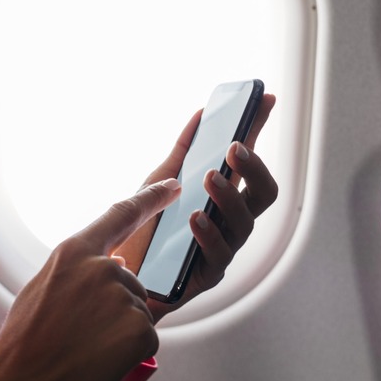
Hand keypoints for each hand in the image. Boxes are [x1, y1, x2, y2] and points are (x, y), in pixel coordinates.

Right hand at [0, 179, 181, 380]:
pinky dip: (128, 350)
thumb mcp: (42, 289)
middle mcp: (104, 268)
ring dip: (119, 329)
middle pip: (129, 279)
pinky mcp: (141, 328)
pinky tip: (100, 358)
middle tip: (79, 331)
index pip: (122, 214)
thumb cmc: (26, 342)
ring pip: (137, 310)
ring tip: (85, 345)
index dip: (152, 198)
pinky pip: (144, 335)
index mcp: (74, 252)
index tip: (174, 186)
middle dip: (113, 304)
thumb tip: (120, 261)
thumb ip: (81, 268)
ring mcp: (124, 297)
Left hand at [115, 94, 278, 322]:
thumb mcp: (157, 184)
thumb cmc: (144, 232)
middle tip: (233, 148)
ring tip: (211, 178)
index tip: (263, 98)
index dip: (259, 130)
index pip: (248, 162)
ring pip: (245, 224)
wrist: (117, 282)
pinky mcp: (207, 277)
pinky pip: (218, 255)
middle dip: (254, 168)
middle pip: (263, 195)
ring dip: (229, 197)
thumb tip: (200, 115)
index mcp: (223, 199)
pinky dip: (209, 233)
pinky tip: (196, 217)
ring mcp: (222, 250)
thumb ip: (182, 154)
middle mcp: (229, 223)